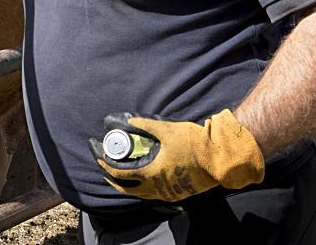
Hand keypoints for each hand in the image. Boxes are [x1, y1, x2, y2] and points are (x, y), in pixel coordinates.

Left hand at [90, 109, 263, 201]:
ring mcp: (168, 193)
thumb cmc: (193, 143)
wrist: (218, 158)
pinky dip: (142, 187)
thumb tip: (126, 120)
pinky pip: (152, 194)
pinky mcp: (178, 193)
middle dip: (110, 177)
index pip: (118, 172)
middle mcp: (157, 187)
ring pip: (139, 193)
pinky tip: (142, 177)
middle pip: (125, 188)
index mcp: (151, 173)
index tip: (97, 152)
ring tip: (119, 172)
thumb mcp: (166, 130)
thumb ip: (144, 125)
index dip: (104, 162)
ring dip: (126, 184)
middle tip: (103, 164)